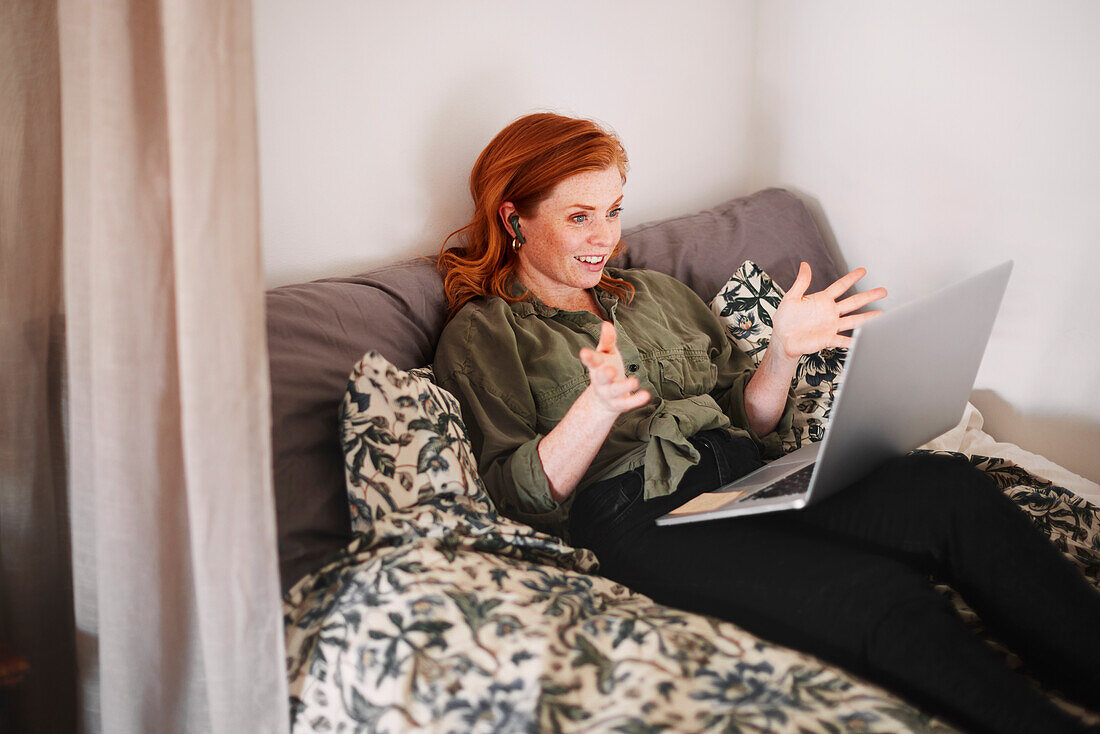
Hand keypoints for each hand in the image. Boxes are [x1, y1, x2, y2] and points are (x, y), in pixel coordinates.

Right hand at [578, 321, 650, 415]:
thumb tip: (606, 324)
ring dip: (624, 386)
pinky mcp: (619, 403)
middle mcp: (601, 381)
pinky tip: (645, 395)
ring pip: (615, 391)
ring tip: (634, 381)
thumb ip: (607, 340)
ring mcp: (609, 393)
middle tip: (611, 370)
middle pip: (601, 378)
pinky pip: (627, 403)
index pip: (592, 361)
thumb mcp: (606, 354)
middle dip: (605, 374)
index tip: (583, 352)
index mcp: (597, 367)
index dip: (588, 357)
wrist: (602, 400)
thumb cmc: (606, 369)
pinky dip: (636, 400)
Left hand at [771, 262, 886, 359]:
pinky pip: (843, 340)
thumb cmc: (785, 319)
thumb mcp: (791, 297)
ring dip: (868, 318)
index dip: (851, 279)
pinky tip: (864, 340)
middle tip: (883, 291)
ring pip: (854, 320)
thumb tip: (804, 265)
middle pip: (853, 302)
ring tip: (881, 314)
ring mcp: (831, 325)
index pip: (840, 286)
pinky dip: (853, 341)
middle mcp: (830, 312)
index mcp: (822, 300)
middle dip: (868, 296)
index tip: (863, 271)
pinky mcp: (828, 338)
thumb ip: (801, 282)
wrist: (782, 338)